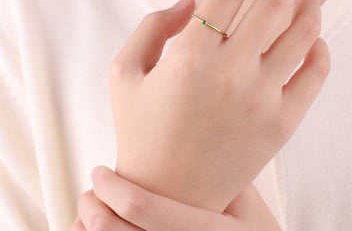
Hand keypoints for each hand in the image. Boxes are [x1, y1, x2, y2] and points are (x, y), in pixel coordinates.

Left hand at [72, 166, 280, 230]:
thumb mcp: (248, 204)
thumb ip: (221, 176)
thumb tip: (188, 144)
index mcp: (205, 229)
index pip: (141, 206)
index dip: (111, 187)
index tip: (99, 172)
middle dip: (91, 208)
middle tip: (89, 192)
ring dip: (87, 230)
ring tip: (88, 213)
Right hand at [110, 0, 330, 211]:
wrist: (168, 192)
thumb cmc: (141, 128)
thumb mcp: (123, 72)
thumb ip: (152, 25)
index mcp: (189, 55)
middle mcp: (230, 72)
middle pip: (273, 2)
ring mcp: (261, 99)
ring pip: (302, 33)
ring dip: (310, 4)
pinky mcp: (282, 124)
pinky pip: (315, 74)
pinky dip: (320, 48)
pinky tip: (313, 37)